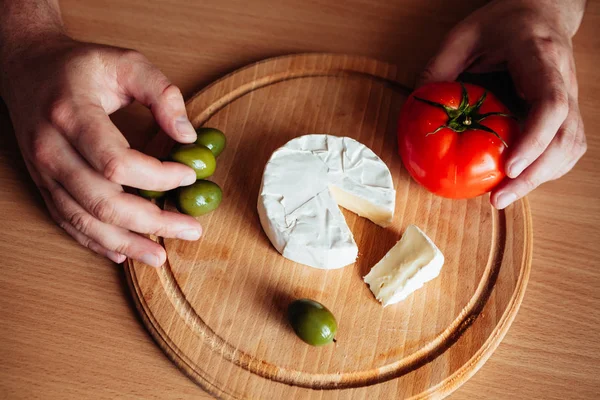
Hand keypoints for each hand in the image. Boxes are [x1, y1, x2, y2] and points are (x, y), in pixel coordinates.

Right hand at [1, 35, 201, 265]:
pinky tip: (123, 254)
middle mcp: (52, 149)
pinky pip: (67, 222)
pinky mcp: (43, 183)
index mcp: (72, 116)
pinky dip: (96, 242)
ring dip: (126, 243)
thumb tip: (189, 137)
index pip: (117, 162)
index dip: (158, 177)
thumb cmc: (80, 66)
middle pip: (103, 201)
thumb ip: (162, 93)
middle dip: (152, 222)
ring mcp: (43, 171)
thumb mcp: (126, 61)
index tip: (190, 177)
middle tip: (191, 230)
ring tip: (160, 256)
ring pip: (84, 220)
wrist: (27, 68)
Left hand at [418, 0, 586, 208]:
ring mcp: (570, 97)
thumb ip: (439, 66)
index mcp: (540, 58)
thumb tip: (416, 104)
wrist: (542, 11)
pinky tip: (519, 179)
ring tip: (505, 196)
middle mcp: (563, 80)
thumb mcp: (463, 34)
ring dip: (542, 177)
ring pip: (572, 147)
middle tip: (499, 198)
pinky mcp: (566, 111)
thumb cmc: (503, 22)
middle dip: (535, 175)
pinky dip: (547, 169)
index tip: (508, 168)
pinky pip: (567, 147)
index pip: (550, 104)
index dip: (533, 141)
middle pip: (566, 137)